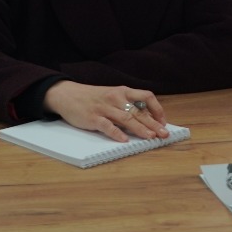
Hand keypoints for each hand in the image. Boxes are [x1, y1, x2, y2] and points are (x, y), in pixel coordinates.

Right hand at [42, 82, 167, 142]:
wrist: (67, 95)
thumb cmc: (92, 97)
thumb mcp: (112, 95)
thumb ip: (127, 104)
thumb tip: (147, 118)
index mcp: (123, 91)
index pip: (146, 96)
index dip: (157, 109)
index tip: (164, 121)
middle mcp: (116, 98)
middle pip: (139, 111)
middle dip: (153, 124)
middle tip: (164, 134)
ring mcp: (104, 108)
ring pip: (126, 119)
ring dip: (140, 129)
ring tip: (150, 138)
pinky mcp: (93, 118)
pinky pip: (107, 126)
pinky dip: (117, 133)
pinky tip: (125, 140)